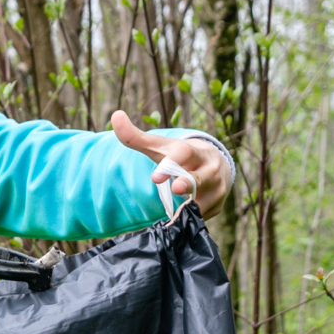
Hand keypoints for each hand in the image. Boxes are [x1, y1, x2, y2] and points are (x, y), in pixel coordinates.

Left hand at [112, 112, 232, 214]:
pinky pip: (204, 215)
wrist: (214, 164)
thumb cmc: (179, 157)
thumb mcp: (159, 147)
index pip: (184, 153)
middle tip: (175, 189)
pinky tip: (182, 217)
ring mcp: (217, 186)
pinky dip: (191, 218)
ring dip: (190, 207)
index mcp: (193, 151)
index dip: (171, 163)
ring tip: (176, 212)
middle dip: (189, 183)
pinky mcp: (218, 204)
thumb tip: (115, 115)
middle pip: (202, 176)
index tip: (155, 177)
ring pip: (205, 200)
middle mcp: (209, 167)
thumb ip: (135, 137)